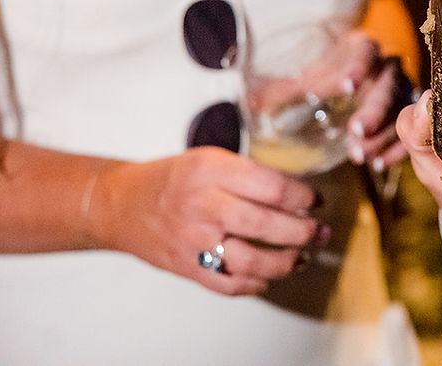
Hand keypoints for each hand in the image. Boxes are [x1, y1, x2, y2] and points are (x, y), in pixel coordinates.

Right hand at [89, 147, 324, 295]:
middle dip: (302, 230)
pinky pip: (229, 284)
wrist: (121, 205)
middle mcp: (202, 205)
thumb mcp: (210, 158)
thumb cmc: (172, 179)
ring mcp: (193, 240)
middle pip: (265, 223)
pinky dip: (255, 284)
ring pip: (251, 259)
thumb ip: (249, 173)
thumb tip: (297, 191)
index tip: (316, 200)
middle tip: (319, 231)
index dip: (302, 196)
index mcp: (211, 171)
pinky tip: (270, 276)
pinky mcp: (187, 267)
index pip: (270, 185)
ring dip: (286, 261)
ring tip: (303, 256)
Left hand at [249, 30, 412, 170]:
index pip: (365, 52)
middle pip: (388, 86)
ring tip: (359, 156)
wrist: (360, 79)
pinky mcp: (407, 116)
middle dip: (374, 110)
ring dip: (382, 135)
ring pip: (401, 112)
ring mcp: (401, 92)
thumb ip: (285, 89)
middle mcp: (387, 67)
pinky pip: (411, 132)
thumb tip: (250, 102)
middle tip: (356, 131)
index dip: (359, 66)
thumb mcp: (307, 77)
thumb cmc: (330, 73)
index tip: (348, 84)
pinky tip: (379, 164)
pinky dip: (396, 149)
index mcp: (363, 48)